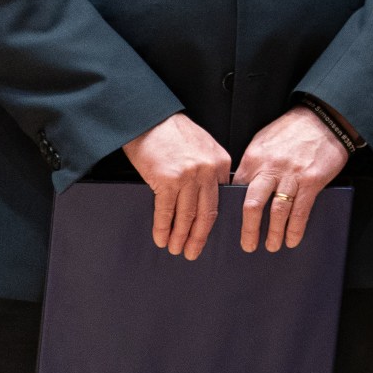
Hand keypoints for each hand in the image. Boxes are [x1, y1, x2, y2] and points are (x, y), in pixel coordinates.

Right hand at [122, 113, 231, 259]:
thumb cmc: (174, 134)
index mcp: (221, 163)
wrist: (150, 119)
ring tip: (176, 249)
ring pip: (187, 216)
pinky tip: (161, 239)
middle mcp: (208, 171)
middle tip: (193, 253)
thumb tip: (207, 198)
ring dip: (180, 237)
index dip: (213, 222)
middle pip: (207, 213)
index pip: (220, 200)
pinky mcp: (167, 180)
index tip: (207, 236)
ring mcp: (189, 176)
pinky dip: (163, 229)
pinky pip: (166, 212)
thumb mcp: (203, 148)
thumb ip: (210, 171)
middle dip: (199, 237)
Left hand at [233, 107, 350, 253]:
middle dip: (248, 230)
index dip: (233, 211)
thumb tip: (242, 185)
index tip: (232, 226)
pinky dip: (295, 228)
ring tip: (272, 246)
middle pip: (252, 205)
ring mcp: (292, 175)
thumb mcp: (264, 140)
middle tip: (248, 246)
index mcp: (254, 158)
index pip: (236, 190)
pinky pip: (301, 210)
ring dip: (273, 233)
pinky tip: (293, 239)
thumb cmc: (293, 128)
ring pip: (277, 211)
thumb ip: (254, 163)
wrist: (324, 118)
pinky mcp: (312, 180)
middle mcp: (270, 168)